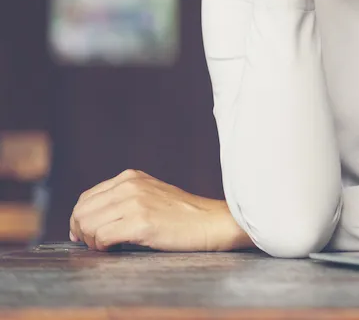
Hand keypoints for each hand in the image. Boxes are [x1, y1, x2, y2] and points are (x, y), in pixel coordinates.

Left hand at [69, 170, 250, 252]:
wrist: (211, 222)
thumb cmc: (182, 215)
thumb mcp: (151, 194)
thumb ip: (123, 198)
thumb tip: (88, 220)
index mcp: (130, 177)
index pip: (86, 198)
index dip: (80, 220)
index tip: (86, 235)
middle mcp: (130, 185)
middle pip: (82, 212)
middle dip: (82, 232)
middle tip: (96, 245)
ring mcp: (135, 203)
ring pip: (88, 225)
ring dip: (92, 242)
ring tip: (108, 247)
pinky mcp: (141, 222)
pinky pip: (102, 237)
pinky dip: (102, 247)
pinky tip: (116, 248)